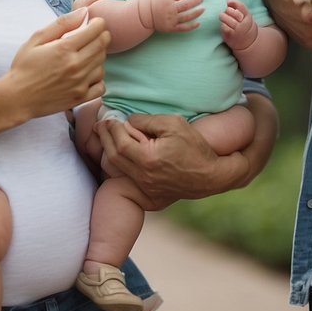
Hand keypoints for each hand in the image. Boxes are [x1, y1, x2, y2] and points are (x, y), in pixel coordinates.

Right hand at [3, 8, 110, 118]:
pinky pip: (101, 86)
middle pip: (102, 46)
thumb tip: (84, 12)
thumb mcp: (37, 39)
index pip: (95, 30)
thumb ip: (62, 23)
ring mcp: (79, 83)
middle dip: (102, 36)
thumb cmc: (24, 67)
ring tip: (86, 55)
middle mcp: (75, 66)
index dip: (98, 23)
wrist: (17, 98)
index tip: (95, 23)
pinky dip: (97, 79)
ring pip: (102, 65)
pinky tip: (87, 75)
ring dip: (98, 57)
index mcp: (64, 48)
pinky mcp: (80, 98)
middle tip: (93, 36)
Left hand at [96, 113, 246, 208]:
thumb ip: (148, 121)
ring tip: (106, 136)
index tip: (109, 118)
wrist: (210, 176)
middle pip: (114, 157)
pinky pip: (127, 176)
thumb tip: (129, 121)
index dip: (112, 129)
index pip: (120, 143)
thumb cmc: (195, 147)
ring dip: (109, 151)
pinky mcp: (149, 192)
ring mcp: (146, 186)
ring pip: (117, 168)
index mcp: (148, 159)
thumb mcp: (174, 124)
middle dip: (105, 139)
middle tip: (100, 125)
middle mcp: (144, 175)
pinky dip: (119, 163)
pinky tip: (119, 152)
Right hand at [142, 0, 203, 32]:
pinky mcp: (171, 28)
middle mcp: (170, 9)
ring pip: (187, 16)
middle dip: (196, 0)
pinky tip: (198, 23)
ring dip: (197, 12)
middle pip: (186, 4)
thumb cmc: (150, 1)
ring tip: (203, 8)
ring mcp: (171, 19)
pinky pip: (183, 28)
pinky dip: (191, 26)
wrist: (141, 16)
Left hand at [219, 0, 257, 50]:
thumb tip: (228, 0)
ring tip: (222, 16)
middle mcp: (244, 23)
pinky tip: (223, 24)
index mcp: (248, 17)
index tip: (228, 1)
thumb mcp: (245, 16)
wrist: (248, 42)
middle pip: (234, 13)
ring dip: (223, 16)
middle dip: (227, 10)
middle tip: (225, 12)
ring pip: (228, 20)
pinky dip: (222, 24)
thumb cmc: (244, 25)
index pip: (241, 7)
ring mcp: (238, 30)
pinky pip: (225, 27)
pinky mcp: (232, 36)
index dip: (234, 2)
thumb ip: (238, 8)